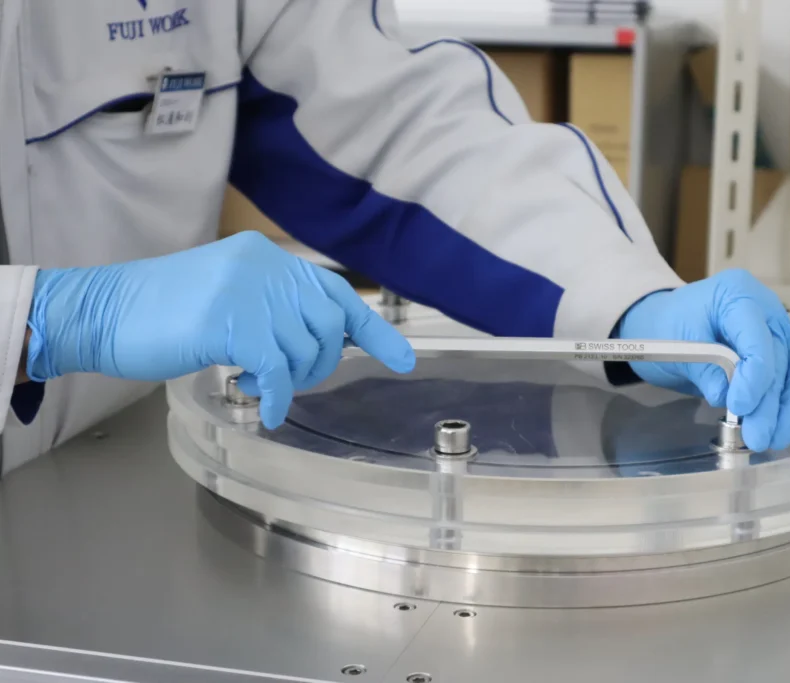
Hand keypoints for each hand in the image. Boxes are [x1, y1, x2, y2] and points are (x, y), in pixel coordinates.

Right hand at [27, 232, 414, 428]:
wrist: (98, 312)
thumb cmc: (160, 312)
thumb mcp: (228, 295)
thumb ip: (273, 307)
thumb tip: (319, 340)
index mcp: (266, 258)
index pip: (337, 293)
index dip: (375, 330)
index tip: (404, 359)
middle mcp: (264, 267)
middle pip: (329, 326)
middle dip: (320, 363)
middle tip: (287, 379)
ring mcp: (247, 291)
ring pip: (305, 350)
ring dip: (289, 379)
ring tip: (253, 380)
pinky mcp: (229, 322)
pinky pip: (276, 370)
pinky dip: (275, 396)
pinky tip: (262, 407)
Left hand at [618, 269, 789, 451]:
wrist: (667, 325)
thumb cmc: (668, 327)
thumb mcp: (675, 345)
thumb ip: (702, 369)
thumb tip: (724, 396)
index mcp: (738, 294)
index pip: (758, 337)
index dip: (754, 376)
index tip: (740, 406)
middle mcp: (767, 310)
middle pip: (781, 359)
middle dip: (771, 404)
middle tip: (757, 438)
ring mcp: (779, 332)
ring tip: (774, 440)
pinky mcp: (783, 355)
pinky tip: (785, 431)